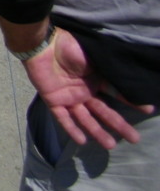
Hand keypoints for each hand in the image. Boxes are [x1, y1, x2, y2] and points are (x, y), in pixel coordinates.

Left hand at [23, 28, 153, 147]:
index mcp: (95, 79)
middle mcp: (84, 91)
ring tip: (111, 145)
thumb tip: (130, 78)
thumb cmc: (69, 47)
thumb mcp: (93, 59)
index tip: (148, 110)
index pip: (116, 94)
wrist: (43, 44)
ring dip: (97, 131)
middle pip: (103, 111)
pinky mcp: (53, 100)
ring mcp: (69, 97)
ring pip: (85, 118)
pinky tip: (82, 141)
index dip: (131, 102)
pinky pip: (63, 118)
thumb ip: (108, 72)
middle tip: (135, 139)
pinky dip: (71, 129)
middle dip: (119, 125)